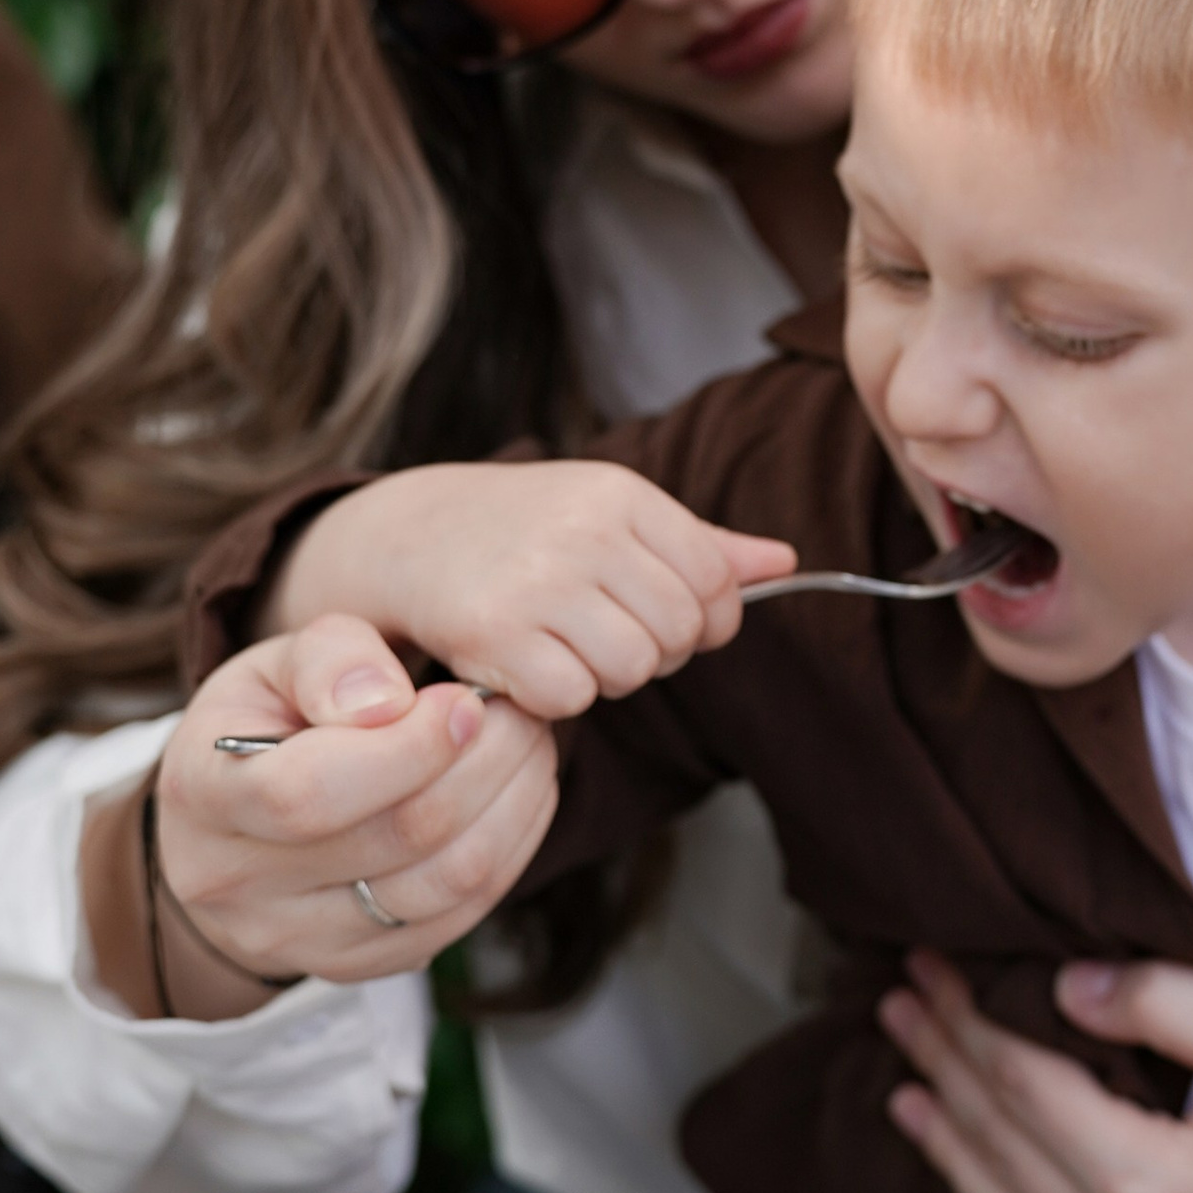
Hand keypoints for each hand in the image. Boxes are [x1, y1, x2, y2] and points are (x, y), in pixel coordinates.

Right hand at [81, 614, 563, 1019]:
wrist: (226, 836)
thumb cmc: (260, 730)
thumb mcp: (273, 668)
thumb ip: (329, 660)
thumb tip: (391, 703)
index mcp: (202, 796)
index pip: (308, 792)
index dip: (407, 748)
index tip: (464, 703)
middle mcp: (239, 885)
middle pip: (398, 837)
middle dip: (484, 764)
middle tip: (522, 713)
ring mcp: (298, 940)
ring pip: (443, 884)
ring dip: (513, 806)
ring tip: (531, 747)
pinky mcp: (357, 966)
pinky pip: (461, 916)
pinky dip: (511, 850)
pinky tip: (520, 797)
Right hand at [271, 462, 794, 716]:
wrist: (408, 535)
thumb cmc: (526, 531)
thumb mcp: (611, 515)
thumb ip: (700, 546)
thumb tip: (784, 562)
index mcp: (624, 494)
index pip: (718, 582)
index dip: (706, 619)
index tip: (668, 620)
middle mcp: (584, 530)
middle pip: (679, 633)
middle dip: (654, 652)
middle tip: (604, 637)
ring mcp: (537, 580)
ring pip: (632, 670)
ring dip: (606, 677)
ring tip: (567, 648)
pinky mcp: (491, 632)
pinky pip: (571, 698)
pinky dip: (557, 698)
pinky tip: (528, 666)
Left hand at [881, 952, 1192, 1192]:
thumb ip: (1172, 1008)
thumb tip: (1066, 988)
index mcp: (1148, 1180)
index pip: (1023, 1084)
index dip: (967, 1021)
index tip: (927, 970)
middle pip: (1005, 1149)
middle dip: (944, 1068)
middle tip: (897, 1008)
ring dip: (950, 1158)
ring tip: (905, 1096)